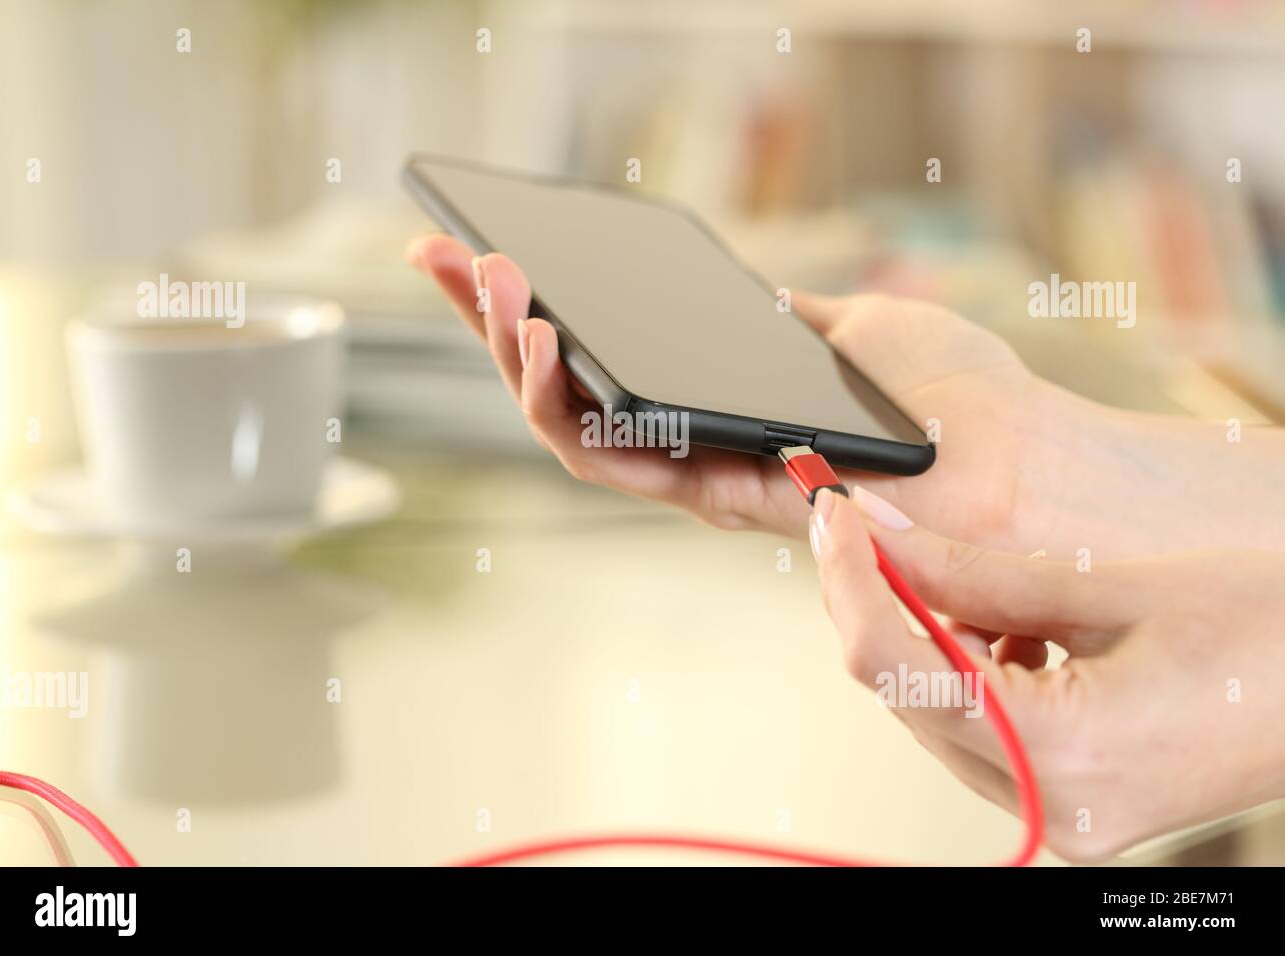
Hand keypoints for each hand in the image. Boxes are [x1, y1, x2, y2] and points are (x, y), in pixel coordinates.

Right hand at [407, 233, 1284, 557]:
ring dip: (515, 357)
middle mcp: (699, 449)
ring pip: (571, 431)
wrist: (1027, 466)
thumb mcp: (860, 326)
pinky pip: (613, 462)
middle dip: (495, 327)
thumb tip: (739, 297)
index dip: (542, 312)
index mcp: (725, 404)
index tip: (489, 250)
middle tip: (442, 257)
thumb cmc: (959, 400)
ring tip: (492, 282)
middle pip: (569, 392)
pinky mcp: (717, 502)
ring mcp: (700, 480)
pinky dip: (566, 401)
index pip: (609, 358)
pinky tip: (546, 334)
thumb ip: (783, 320)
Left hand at [809, 484, 1284, 860]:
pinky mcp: (1073, 807)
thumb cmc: (1269, 637)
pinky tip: (1013, 630)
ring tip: (966, 578)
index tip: (833, 518)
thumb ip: (976, 572)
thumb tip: (879, 534)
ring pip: (935, 713)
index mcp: (1064, 752)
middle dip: (878, 603)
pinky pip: (982, 735)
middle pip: (905, 692)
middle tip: (870, 527)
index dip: (849, 581)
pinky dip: (974, 673)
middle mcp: (1055, 806)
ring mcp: (1064, 817)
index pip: (894, 664)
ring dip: (928, 637)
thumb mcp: (1111, 589)